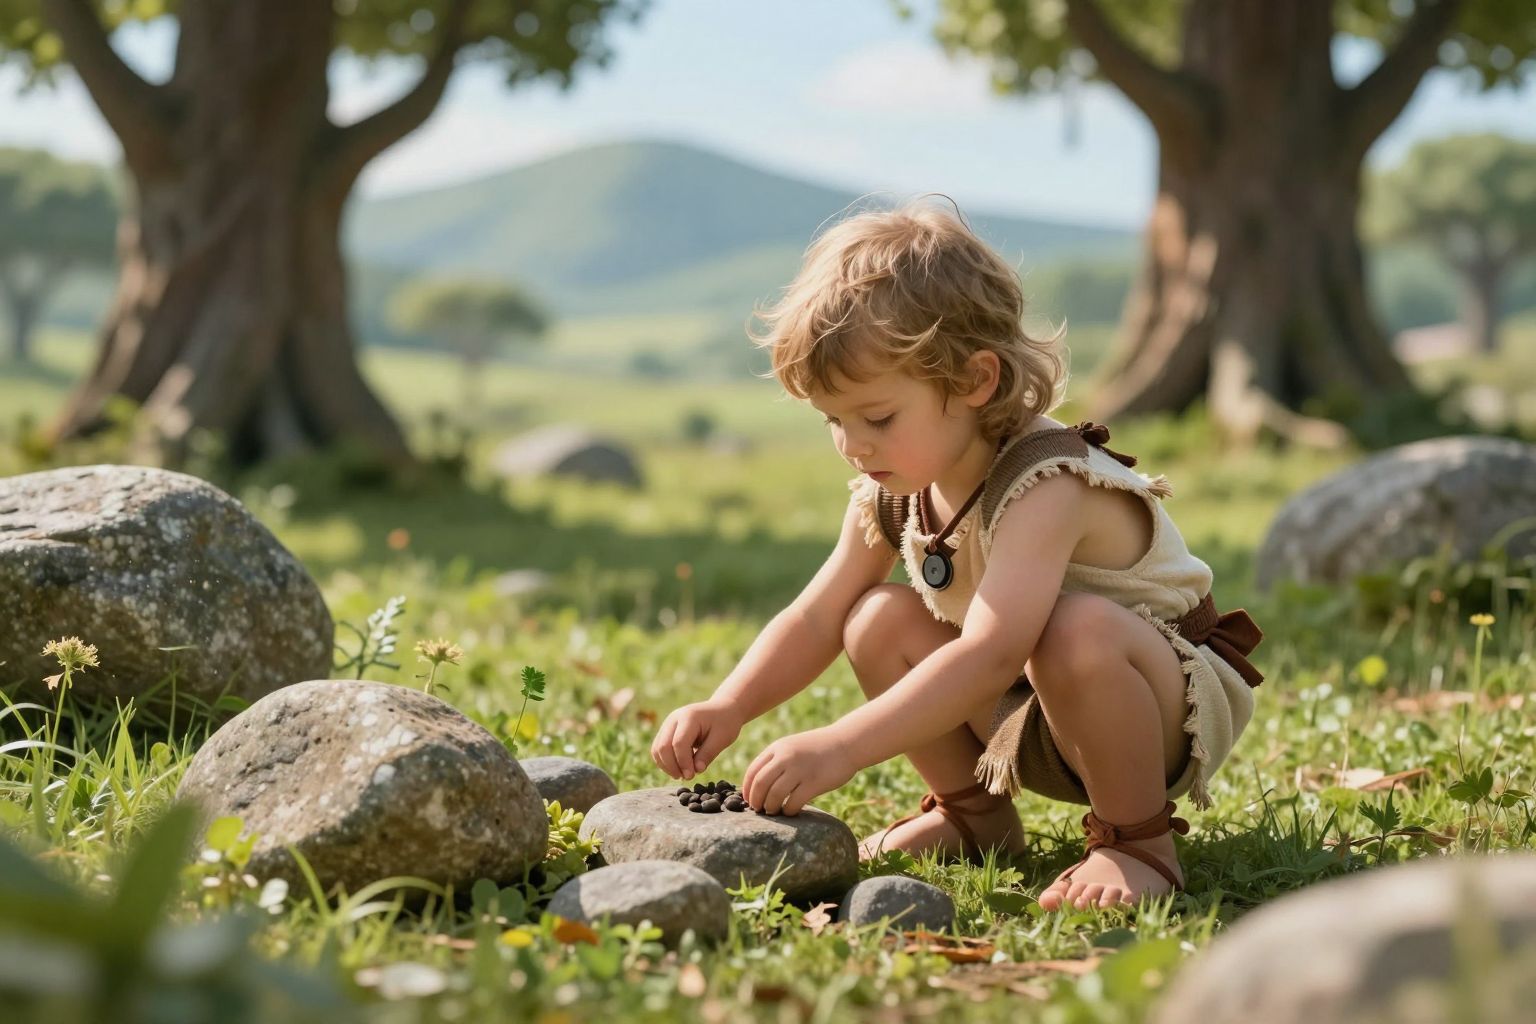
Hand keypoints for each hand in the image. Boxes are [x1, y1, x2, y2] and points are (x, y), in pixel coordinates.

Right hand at [650, 699, 742, 779]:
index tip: (692, 775)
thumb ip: (707, 754)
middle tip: (687, 777)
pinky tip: (679, 768)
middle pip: (663, 746)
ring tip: (683, 774)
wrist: (722, 709)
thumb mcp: (722, 739)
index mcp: (689, 717)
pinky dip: (665, 761)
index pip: (679, 743)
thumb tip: (696, 770)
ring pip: (657, 749)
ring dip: (666, 765)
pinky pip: (658, 748)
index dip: (683, 762)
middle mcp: (674, 718)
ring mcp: (668, 723)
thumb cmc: (725, 723)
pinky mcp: (666, 730)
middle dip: (672, 766)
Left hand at [742, 728, 856, 815]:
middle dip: (756, 801)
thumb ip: (776, 760)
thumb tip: (758, 784)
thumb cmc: (818, 749)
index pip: (752, 771)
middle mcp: (786, 757)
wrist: (846, 743)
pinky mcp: (814, 782)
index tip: (748, 801)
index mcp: (778, 748)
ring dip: (770, 807)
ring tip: (774, 811)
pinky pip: (793, 802)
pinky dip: (788, 810)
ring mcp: (800, 769)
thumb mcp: (792, 746)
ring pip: (774, 794)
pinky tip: (790, 811)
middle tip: (758, 810)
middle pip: (760, 784)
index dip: (747, 789)